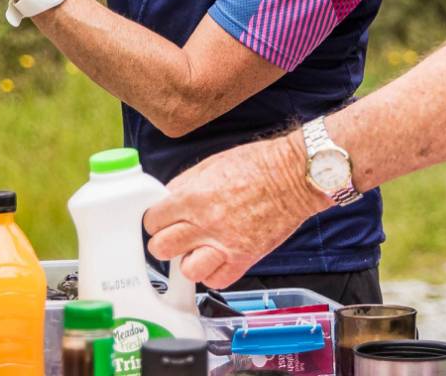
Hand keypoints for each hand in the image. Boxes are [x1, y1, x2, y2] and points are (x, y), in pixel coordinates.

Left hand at [142, 133, 329, 288]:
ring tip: (196, 251)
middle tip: (175, 237)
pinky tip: (217, 260)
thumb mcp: (210, 165)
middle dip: (164, 243)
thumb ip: (184, 185)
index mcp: (192, 196)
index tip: (161, 221)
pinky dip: (213, 274)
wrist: (293, 176)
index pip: (152, 220)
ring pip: (186, 270)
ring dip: (188, 262)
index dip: (155, 221)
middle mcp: (204, 222)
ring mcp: (224, 243)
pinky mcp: (244, 258)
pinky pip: (217, 281)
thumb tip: (167, 200)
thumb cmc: (258, 165)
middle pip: (161, 248)